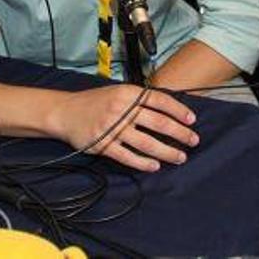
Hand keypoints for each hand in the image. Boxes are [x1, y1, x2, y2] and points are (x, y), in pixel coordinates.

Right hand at [47, 84, 198, 171]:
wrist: (65, 112)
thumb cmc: (96, 102)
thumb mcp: (119, 92)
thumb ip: (140, 99)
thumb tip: (168, 109)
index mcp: (129, 93)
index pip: (160, 100)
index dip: (178, 111)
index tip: (192, 120)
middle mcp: (123, 109)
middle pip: (158, 123)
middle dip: (179, 133)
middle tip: (193, 141)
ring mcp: (113, 128)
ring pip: (146, 143)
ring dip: (166, 151)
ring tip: (179, 157)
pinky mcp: (103, 145)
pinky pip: (127, 156)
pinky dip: (143, 163)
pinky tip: (155, 166)